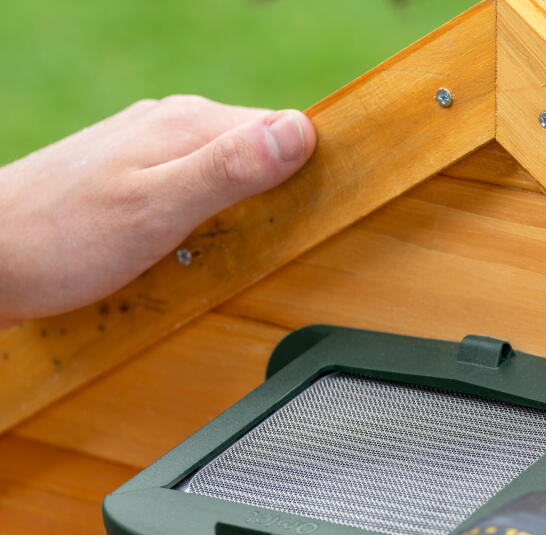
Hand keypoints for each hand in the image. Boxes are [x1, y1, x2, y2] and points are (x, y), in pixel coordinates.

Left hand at [0, 95, 315, 321]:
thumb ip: (228, 171)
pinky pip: (200, 188)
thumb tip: (298, 134)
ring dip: (250, 207)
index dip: (315, 165)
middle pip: (260, 151)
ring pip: (230, 171)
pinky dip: (217, 217)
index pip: (284, 131)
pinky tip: (207, 245)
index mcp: (188, 126)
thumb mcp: (159, 209)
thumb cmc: (62, 240)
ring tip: (253, 247)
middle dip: (285, 191)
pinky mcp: (138, 179)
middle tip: (291, 240)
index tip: (334, 203)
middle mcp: (172, 127)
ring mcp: (152, 151)